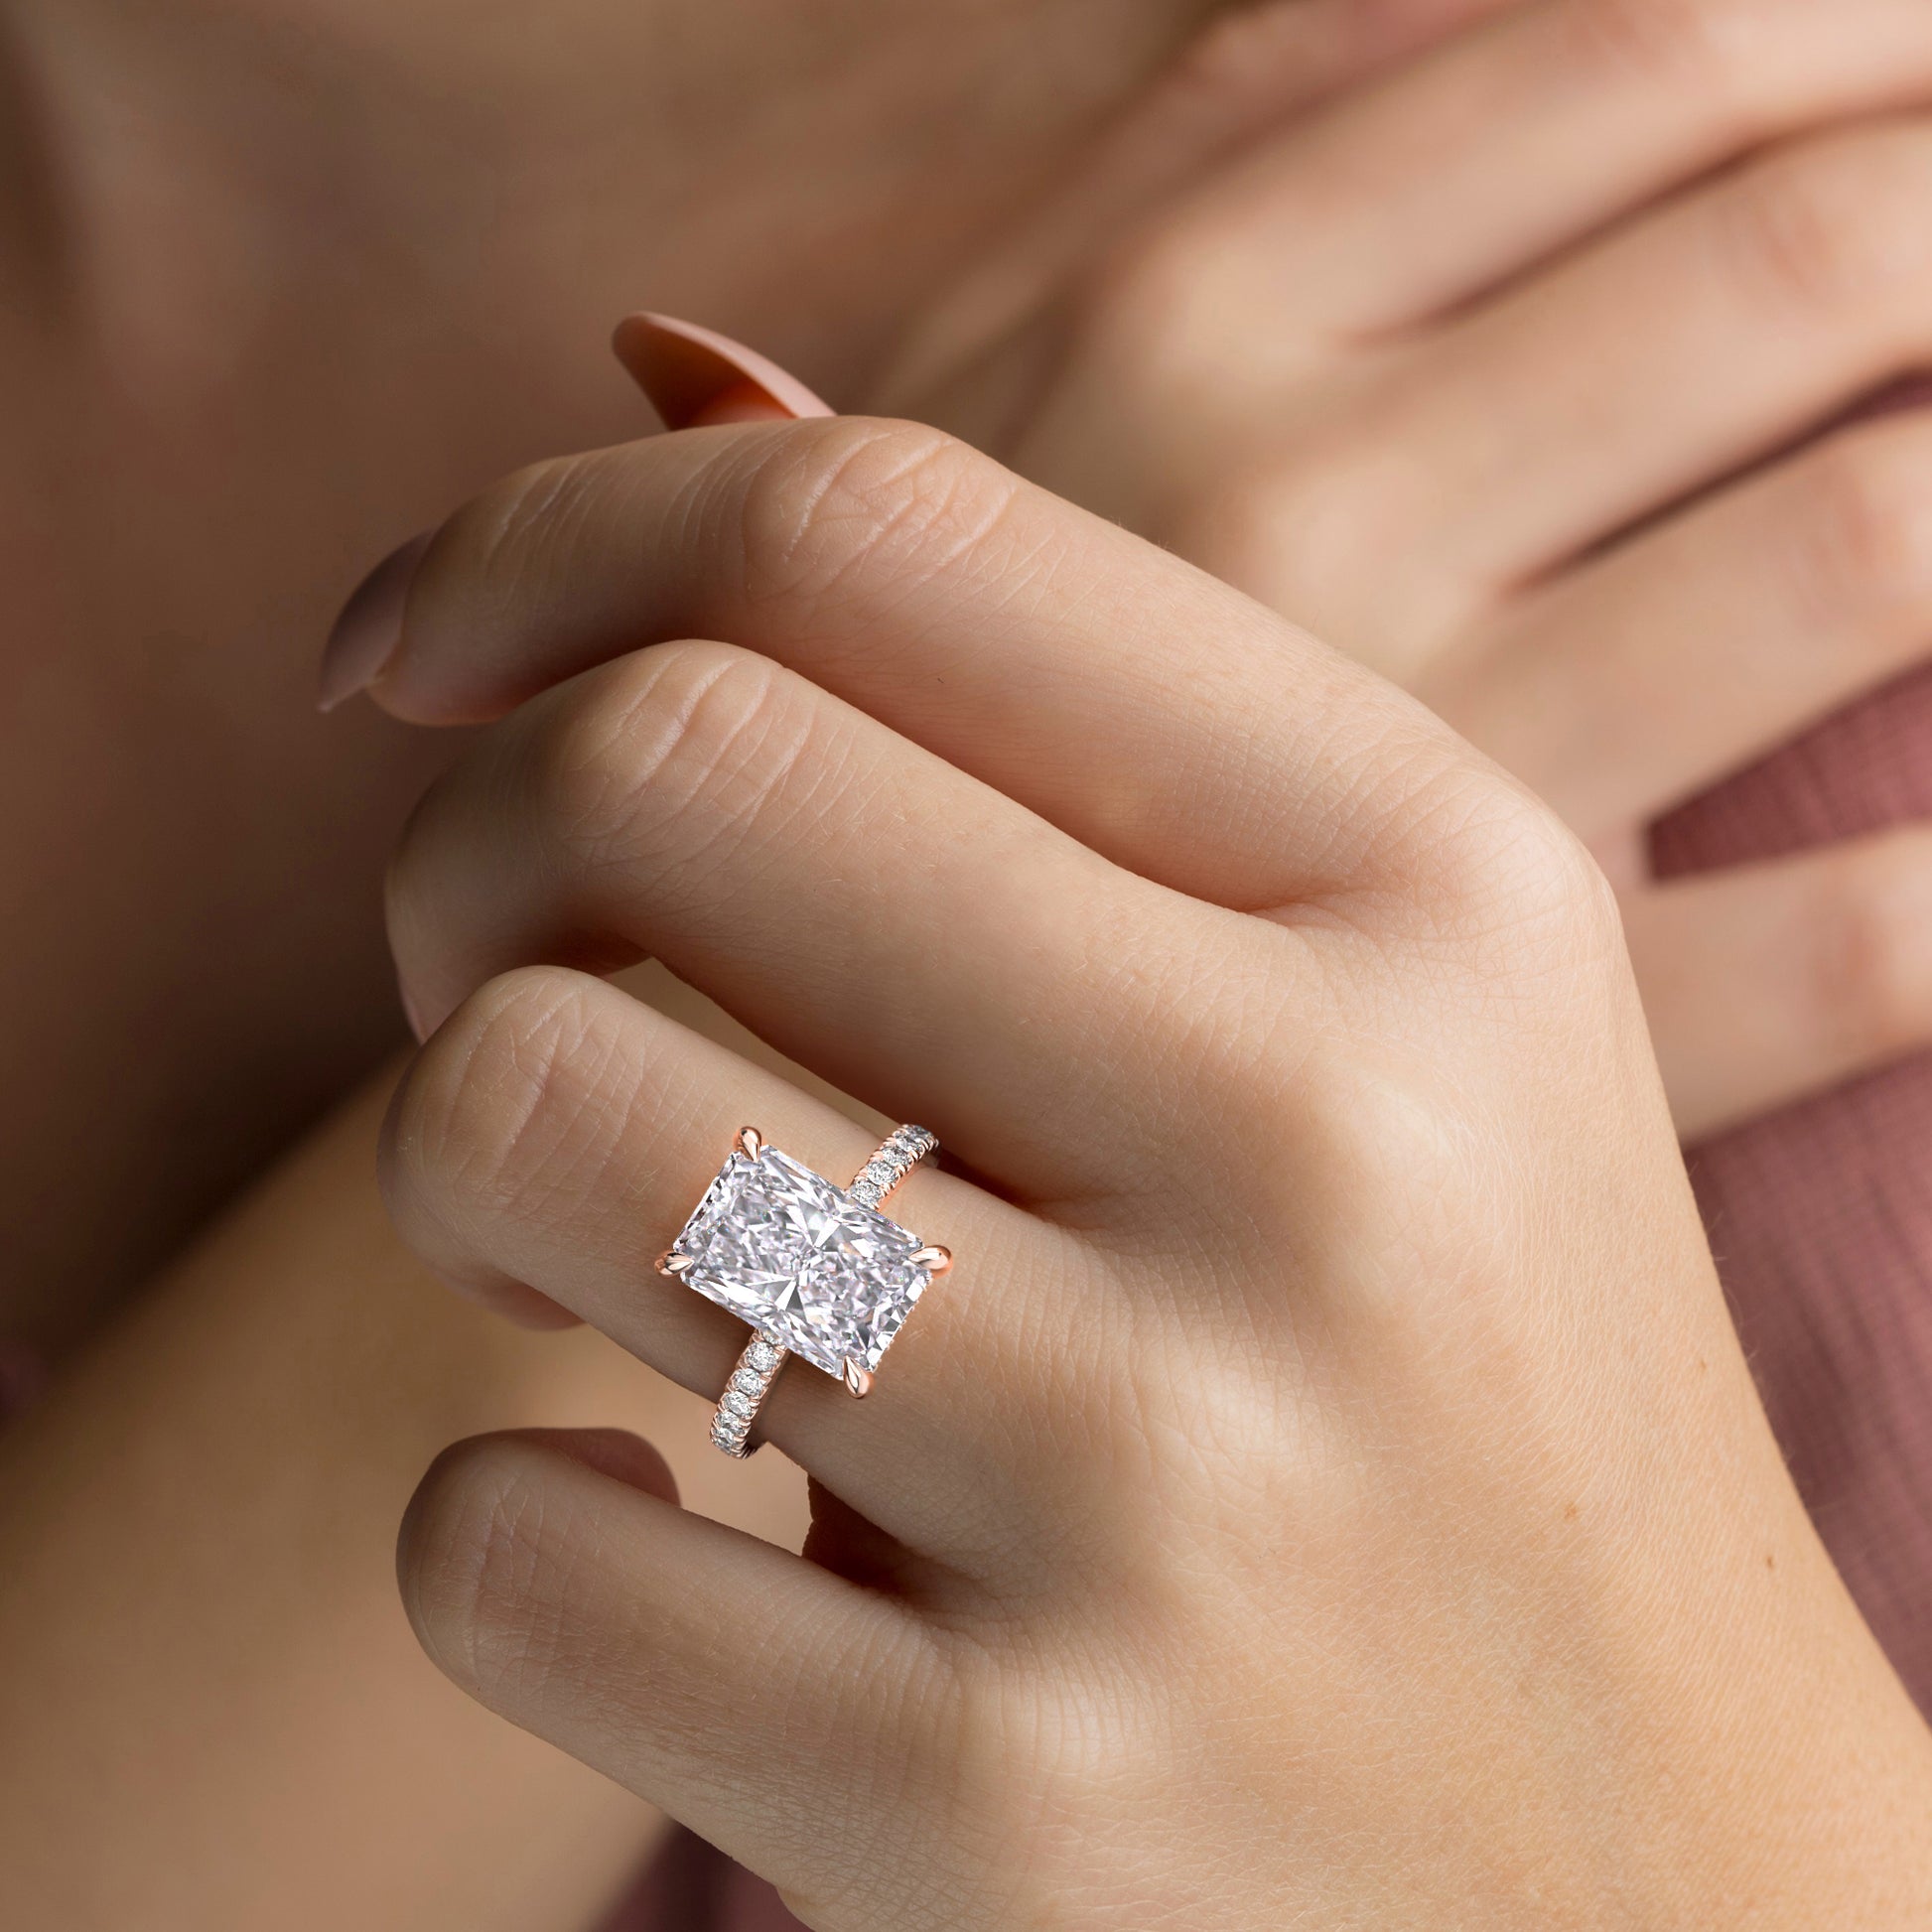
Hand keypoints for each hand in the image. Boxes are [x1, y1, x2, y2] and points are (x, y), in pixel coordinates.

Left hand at [338, 415, 1931, 1924]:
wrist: (1652, 1880)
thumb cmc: (1452, 1373)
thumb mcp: (1366, 984)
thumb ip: (1033, 677)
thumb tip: (655, 373)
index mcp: (1428, 884)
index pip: (880, 534)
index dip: (555, 535)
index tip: (414, 645)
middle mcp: (1334, 1146)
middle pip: (660, 767)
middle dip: (458, 846)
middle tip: (494, 967)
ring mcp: (1173, 1492)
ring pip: (519, 1115)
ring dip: (452, 1153)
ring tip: (582, 1244)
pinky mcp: (1003, 1811)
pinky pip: (499, 1544)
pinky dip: (498, 1516)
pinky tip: (651, 1533)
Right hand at [880, 0, 1931, 1139]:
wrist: (827, 1108)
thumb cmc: (903, 722)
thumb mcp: (981, 386)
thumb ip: (1196, 150)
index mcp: (1162, 334)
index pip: (1626, 61)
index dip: (1863, 24)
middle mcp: (1294, 525)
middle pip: (1802, 259)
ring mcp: (1411, 808)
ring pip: (1876, 541)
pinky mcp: (1521, 1067)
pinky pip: (1867, 931)